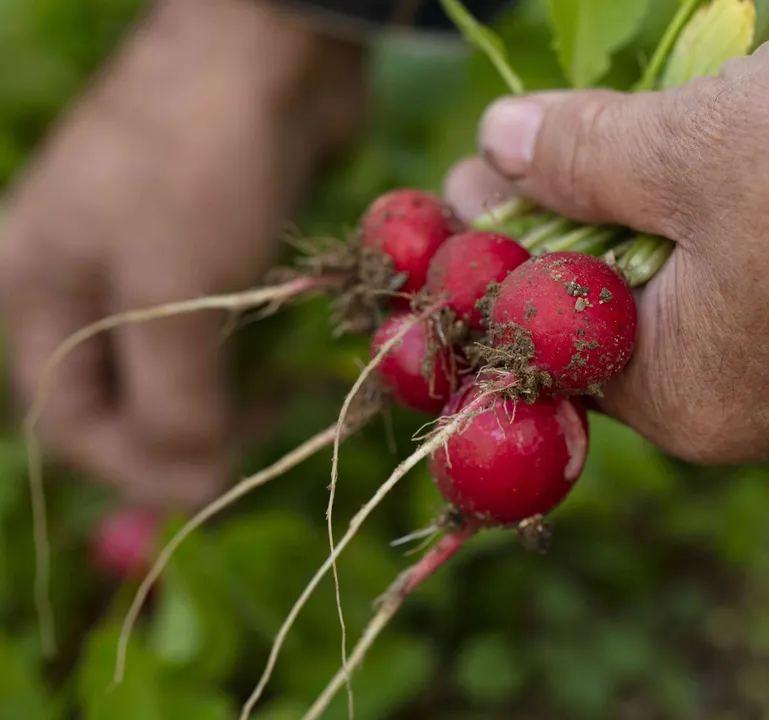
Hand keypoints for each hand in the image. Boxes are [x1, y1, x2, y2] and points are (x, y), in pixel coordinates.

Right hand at [0, 0, 364, 507]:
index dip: (132, 470)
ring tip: (261, 423)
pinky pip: (206, 326)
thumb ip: (171, 399)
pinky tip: (273, 378)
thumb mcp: (171, 291)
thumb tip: (189, 487)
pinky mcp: (201, 241)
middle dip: (170, 439)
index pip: (64, 420)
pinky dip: (233, 361)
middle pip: (111, 396)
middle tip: (239, 462)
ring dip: (207, 405)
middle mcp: (72, 277)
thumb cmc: (201, 166)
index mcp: (29, 287)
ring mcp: (138, 256)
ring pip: (164, 364)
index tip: (210, 493)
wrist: (267, 48)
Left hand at [444, 1, 768, 473]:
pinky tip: (702, 184)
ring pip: (707, 316)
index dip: (506, 270)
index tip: (468, 207)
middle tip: (514, 169)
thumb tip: (497, 152)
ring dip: (646, 239)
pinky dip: (725, 250)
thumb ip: (578, 163)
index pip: (566, 351)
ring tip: (596, 159)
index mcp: (705, 405)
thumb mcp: (688, 145)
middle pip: (633, 334)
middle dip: (569, 247)